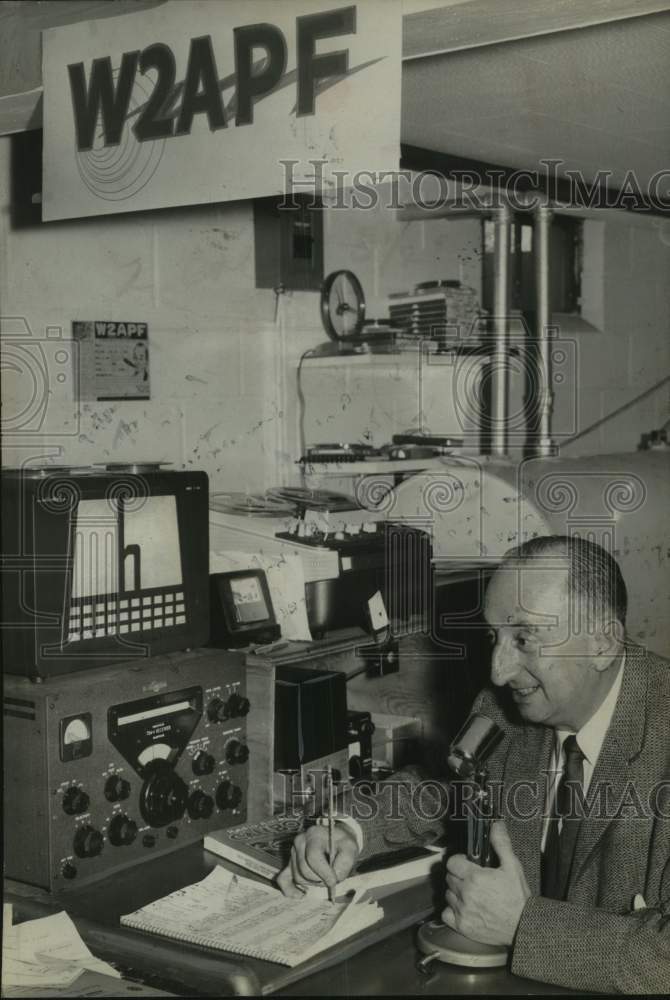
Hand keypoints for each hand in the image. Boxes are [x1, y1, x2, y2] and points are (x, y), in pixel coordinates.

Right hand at [277, 824, 358, 897]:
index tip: (334, 881)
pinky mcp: (289, 864)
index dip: (324, 873)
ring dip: (312, 883)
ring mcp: (292, 853)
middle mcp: (299, 842)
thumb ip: (344, 863)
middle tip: (331, 878)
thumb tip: (332, 880)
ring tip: (323, 877)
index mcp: (314, 835)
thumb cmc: (342, 843)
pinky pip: (283, 879)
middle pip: (304, 869)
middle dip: (319, 879)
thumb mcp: (350, 848)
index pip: (313, 857)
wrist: (336, 839)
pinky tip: (301, 895)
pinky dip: (290, 890)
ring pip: (298, 877)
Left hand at [442, 820, 530, 945]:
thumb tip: (496, 826)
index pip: (452, 862)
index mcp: (475, 877)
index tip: (466, 863)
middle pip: (450, 878)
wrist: (523, 926)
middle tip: (471, 879)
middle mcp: (465, 894)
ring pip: (448, 894)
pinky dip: (452, 910)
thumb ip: (501, 844)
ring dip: (456, 892)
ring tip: (470, 893)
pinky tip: (464, 908)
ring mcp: (462, 911)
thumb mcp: (512, 866)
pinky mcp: (462, 926)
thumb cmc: (518, 897)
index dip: (459, 861)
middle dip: (458, 875)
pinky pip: (446, 913)